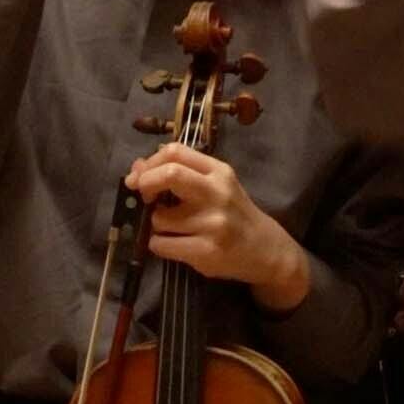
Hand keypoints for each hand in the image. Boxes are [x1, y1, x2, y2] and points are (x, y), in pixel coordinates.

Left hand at [127, 144, 307, 310]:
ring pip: (159, 218)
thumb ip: (182, 173)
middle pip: (170, 174)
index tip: (140, 177)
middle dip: (146, 184)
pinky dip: (158, 244)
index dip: (150, 163)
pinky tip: (172, 244)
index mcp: (219, 171)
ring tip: (170, 228)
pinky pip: (161, 244)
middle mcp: (217, 192)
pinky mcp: (206, 251)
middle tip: (145, 197)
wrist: (266, 249)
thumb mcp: (216, 185)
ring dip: (155, 224)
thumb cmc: (234, 213)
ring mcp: (213, 223)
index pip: (175, 152)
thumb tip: (137, 167)